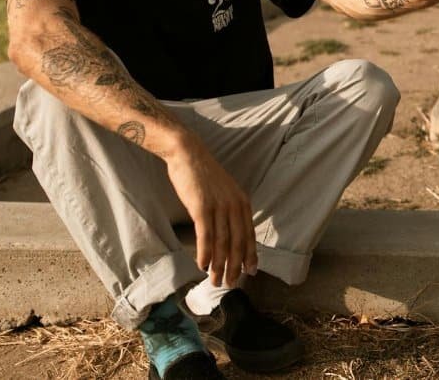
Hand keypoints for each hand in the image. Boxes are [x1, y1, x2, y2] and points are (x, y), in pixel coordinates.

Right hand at [164, 136, 256, 286]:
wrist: (188, 154)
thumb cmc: (203, 175)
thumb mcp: (224, 192)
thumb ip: (229, 211)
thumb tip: (229, 234)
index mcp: (242, 203)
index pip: (249, 235)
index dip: (250, 255)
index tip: (250, 272)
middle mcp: (235, 206)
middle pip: (237, 243)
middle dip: (235, 266)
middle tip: (231, 283)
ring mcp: (219, 206)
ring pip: (222, 243)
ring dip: (219, 265)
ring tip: (215, 280)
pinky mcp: (201, 207)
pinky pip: (206, 235)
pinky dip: (204, 252)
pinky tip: (202, 265)